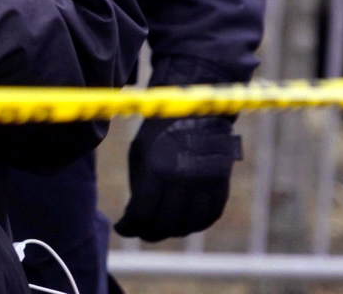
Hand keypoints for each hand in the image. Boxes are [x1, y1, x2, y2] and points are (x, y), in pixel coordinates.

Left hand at [113, 116, 242, 240]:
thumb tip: (135, 218)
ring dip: (173, 232)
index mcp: (156, 167)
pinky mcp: (221, 183)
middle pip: (165, 224)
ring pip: (189, 225)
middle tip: (141, 232)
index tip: (121, 228)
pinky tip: (184, 223)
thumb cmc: (159, 132)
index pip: (142, 213)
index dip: (129, 227)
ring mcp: (204, 182)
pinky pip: (210, 216)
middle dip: (149, 233)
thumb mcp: (139, 153)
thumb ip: (138, 185)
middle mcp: (182, 177)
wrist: (195, 109)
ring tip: (162, 228)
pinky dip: (196, 225)